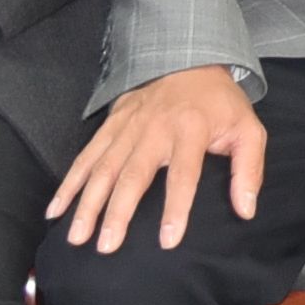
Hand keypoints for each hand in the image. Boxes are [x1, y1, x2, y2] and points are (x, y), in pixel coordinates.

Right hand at [54, 63, 267, 249]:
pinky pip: (86, 155)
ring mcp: (128, 126)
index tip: (167, 241)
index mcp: (191, 130)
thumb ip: (248, 170)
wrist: (190, 58)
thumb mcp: (248, 130)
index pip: (183, 174)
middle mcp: (155, 128)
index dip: (175, 208)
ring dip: (87, 203)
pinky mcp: (110, 124)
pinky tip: (56, 209)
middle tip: (107, 247)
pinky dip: (69, 182)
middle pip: (133, 175)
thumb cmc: (220, 104)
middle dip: (117, 212)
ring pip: (103, 168)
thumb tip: (245, 211)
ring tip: (77, 236)